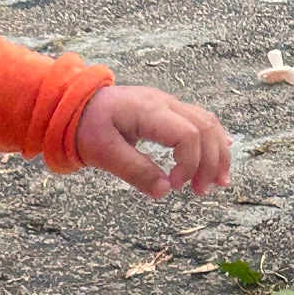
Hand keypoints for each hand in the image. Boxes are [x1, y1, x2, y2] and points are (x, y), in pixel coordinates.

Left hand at [75, 84, 230, 199]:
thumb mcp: (103, 153)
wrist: (74, 105)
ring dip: (217, 153)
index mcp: (149, 111)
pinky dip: (212, 141)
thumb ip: (134, 171)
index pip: (188, 135)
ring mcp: (168, 103)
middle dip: (210, 162)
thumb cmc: (86, 127)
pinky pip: (200, 121)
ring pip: (208, 123)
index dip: (189, 164)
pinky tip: (218, 159)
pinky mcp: (167, 110)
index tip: (174, 185)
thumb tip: (164, 191)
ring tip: (218, 182)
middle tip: (202, 191)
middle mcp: (165, 102)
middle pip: (205, 128)